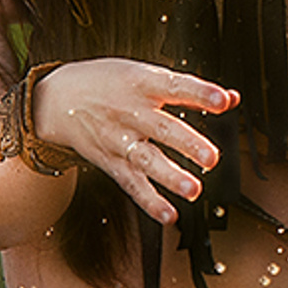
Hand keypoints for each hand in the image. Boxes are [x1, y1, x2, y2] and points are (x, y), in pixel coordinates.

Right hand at [32, 58, 237, 226]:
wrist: (55, 100)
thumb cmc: (106, 83)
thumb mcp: (143, 73)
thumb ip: (188, 89)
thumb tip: (232, 98)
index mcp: (142, 83)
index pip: (176, 86)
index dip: (201, 93)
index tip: (224, 101)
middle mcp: (130, 112)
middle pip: (163, 128)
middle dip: (189, 143)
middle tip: (212, 158)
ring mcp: (119, 139)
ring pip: (147, 160)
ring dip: (171, 177)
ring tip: (194, 190)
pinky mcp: (110, 162)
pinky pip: (131, 184)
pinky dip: (150, 201)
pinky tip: (168, 214)